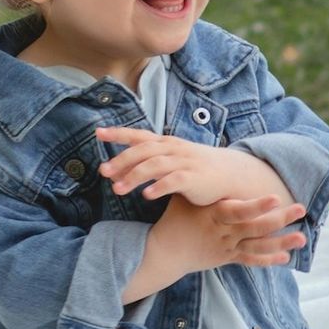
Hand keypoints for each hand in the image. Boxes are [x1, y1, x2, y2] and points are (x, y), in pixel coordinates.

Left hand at [97, 126, 244, 204]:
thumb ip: (147, 161)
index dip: (118, 133)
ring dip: (134, 176)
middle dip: (121, 160)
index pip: (139, 135)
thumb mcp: (170, 160)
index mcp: (165, 143)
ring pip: (155, 165)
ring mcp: (184, 162)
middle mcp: (173, 149)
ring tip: (117, 189)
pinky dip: (159, 187)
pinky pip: (174, 181)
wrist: (230, 174)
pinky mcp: (194, 178)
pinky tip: (146, 195)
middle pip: (143, 151)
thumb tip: (116, 169)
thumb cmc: (195, 168)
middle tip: (103, 172)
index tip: (98, 133)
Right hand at [153, 194, 307, 273]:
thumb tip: (195, 153)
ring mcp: (228, 246)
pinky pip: (251, 260)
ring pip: (258, 246)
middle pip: (255, 227)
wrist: (166, 251)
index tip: (275, 197)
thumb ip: (196, 180)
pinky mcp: (229, 257)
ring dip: (281, 242)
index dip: (257, 206)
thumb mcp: (184, 196)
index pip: (239, 210)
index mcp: (215, 214)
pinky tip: (287, 257)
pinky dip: (268, 260)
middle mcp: (224, 232)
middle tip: (300, 209)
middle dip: (279, 219)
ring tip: (302, 237)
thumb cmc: (177, 216)